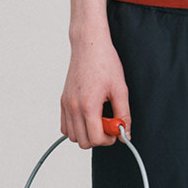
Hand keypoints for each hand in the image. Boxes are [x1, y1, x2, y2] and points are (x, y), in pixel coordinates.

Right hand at [60, 23, 130, 148]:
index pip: (96, 138)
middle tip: (109, 124)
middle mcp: (73, 107)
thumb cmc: (104, 62)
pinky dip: (76, 127)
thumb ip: (123, 114)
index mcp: (88, 105)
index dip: (109, 139)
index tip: (116, 130)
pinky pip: (65, 126)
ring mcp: (66, 104)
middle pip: (83, 141)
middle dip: (99, 138)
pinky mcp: (63, 100)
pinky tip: (88, 116)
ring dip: (87, 133)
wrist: (89, 45)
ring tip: (99, 118)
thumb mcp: (120, 89)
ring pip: (72, 136)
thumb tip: (124, 132)